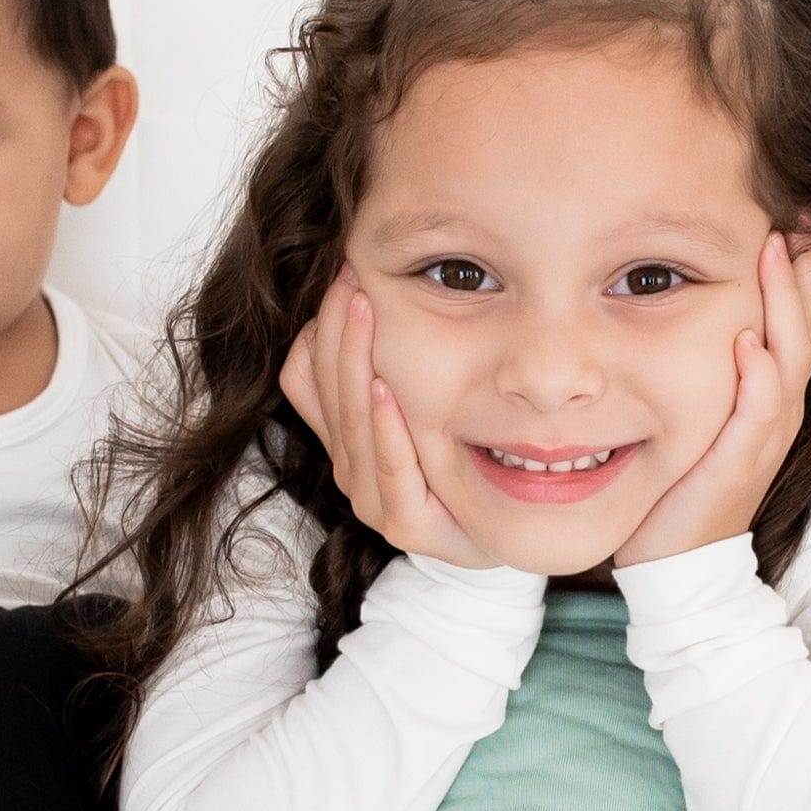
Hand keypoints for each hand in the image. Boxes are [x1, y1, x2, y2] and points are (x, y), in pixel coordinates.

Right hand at [279, 266, 492, 567]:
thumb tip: (371, 302)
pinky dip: (384, 425)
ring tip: (363, 314)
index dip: (320, 328)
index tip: (344, 277)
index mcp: (344, 440)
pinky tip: (386, 387)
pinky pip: (388, 465)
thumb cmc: (464, 465)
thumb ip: (386, 369)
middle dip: (338, 330)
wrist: (505, 533)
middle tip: (352, 279)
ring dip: (355, 363)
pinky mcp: (404, 525)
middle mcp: (349, 469)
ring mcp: (372, 500)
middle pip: (326, 391)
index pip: (304, 376)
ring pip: (351, 423)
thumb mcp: (420, 408)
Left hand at [614, 232, 810, 567]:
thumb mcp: (704, 413)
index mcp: (772, 397)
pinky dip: (756, 378)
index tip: (799, 215)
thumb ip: (713, 368)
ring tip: (780, 253)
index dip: (804, 271)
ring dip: (786, 306)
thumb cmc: (685, 483)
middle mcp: (777, 413)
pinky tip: (749, 341)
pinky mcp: (736, 466)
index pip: (800, 322)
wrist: (677, 562)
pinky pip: (755, 415)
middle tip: (801, 213)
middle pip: (805, 329)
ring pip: (788, 360)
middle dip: (805, 270)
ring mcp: (761, 439)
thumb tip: (707, 312)